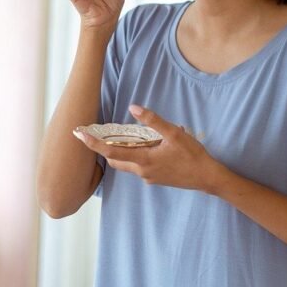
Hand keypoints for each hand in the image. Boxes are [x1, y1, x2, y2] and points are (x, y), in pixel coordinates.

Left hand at [76, 104, 221, 192]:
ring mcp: (148, 177)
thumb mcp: (174, 133)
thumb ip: (153, 121)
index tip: (79, 135)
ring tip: (127, 136)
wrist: (207, 177)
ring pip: (128, 163)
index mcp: (143, 160)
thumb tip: (134, 108)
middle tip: (98, 134)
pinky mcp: (156, 178)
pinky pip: (139, 166)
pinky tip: (151, 145)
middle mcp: (142, 171)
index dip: (93, 144)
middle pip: (115, 159)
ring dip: (123, 151)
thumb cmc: (192, 155)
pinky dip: (137, 155)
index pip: (111, 152)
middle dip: (104, 148)